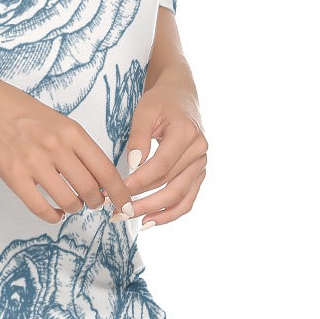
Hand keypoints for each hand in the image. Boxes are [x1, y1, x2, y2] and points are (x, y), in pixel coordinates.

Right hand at [0, 82, 135, 224]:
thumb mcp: (59, 121)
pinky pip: (41, 208)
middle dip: (96, 202)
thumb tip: (99, 179)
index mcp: (71, 131)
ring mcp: (34, 162)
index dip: (120, 192)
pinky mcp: (14, 176)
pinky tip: (55, 212)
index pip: (106, 170)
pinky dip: (53, 216)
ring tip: (72, 204)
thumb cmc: (24, 112)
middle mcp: (56, 147)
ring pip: (69, 201)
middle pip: (90, 190)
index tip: (125, 204)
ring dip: (75, 208)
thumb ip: (79, 147)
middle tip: (94, 203)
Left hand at [121, 78, 208, 226]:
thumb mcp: (145, 110)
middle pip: (170, 185)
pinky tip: (150, 221)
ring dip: (155, 212)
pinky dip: (170, 213)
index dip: (139, 182)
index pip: (160, 166)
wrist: (181, 97)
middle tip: (118, 212)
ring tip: (131, 220)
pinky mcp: (199, 173)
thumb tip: (133, 164)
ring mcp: (202, 163)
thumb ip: (139, 136)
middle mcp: (199, 151)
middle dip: (143, 202)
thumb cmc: (160, 102)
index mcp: (186, 133)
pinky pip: (187, 199)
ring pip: (180, 197)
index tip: (117, 191)